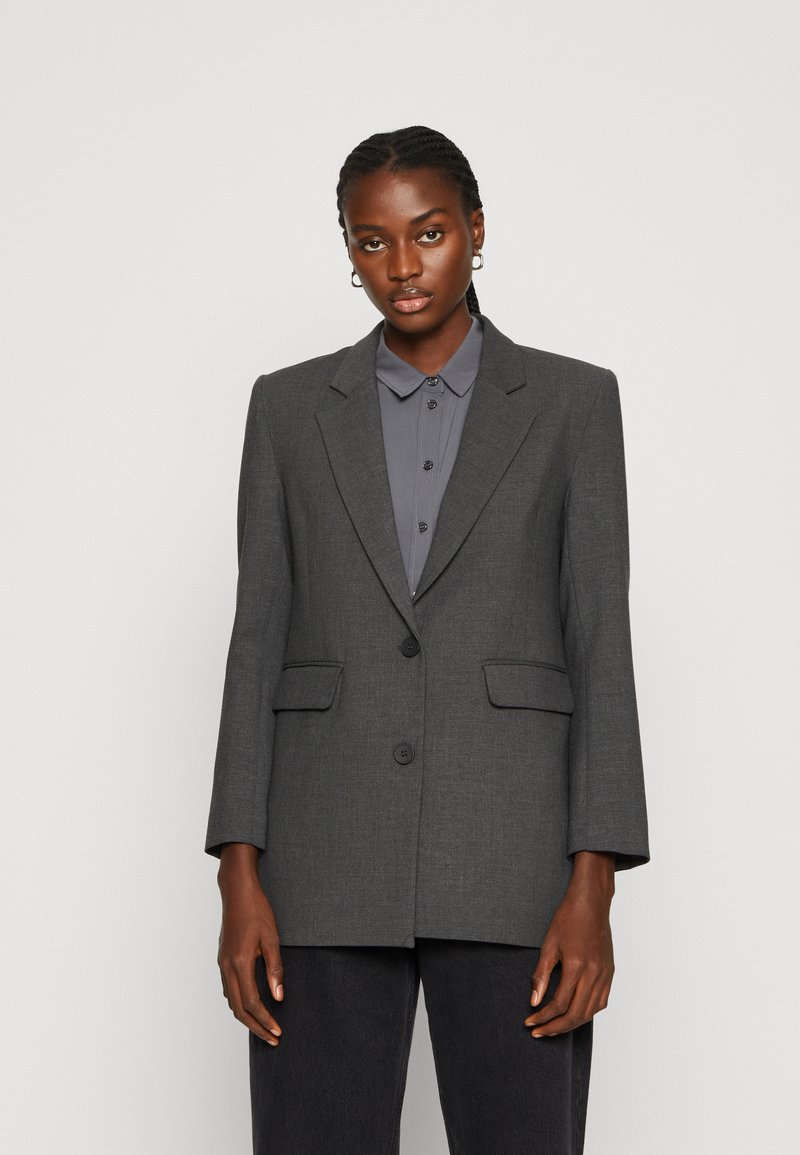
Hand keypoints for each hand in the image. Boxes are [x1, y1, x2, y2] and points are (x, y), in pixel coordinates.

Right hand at [216, 843, 284, 1044]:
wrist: (237, 891)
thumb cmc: (256, 910)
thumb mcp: (272, 938)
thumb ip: (275, 969)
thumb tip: (278, 997)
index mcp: (239, 963)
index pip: (251, 1003)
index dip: (264, 1020)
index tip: (277, 1032)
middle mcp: (227, 966)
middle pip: (237, 1008)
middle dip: (255, 1026)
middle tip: (272, 1038)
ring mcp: (222, 963)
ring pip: (230, 1000)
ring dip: (246, 1016)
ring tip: (263, 1026)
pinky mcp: (223, 958)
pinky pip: (228, 988)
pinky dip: (238, 1002)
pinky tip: (251, 1004)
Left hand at [524, 850, 614, 1036]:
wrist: (592, 903)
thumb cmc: (568, 919)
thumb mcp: (549, 944)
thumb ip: (541, 975)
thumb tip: (534, 1001)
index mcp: (576, 966)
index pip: (559, 1004)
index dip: (543, 1017)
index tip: (530, 1022)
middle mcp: (594, 974)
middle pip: (576, 1014)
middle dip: (556, 1027)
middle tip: (539, 1031)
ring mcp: (605, 974)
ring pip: (590, 1012)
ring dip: (572, 1023)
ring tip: (554, 1027)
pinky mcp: (610, 973)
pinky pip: (601, 1002)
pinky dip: (588, 1013)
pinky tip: (575, 1014)